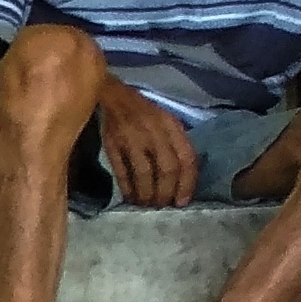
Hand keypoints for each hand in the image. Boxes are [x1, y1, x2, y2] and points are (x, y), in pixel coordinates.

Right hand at [96, 81, 197, 207]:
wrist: (113, 96)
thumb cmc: (144, 112)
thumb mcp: (166, 122)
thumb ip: (175, 143)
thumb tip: (182, 175)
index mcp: (171, 126)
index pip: (186, 158)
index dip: (187, 183)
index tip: (182, 201)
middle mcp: (155, 133)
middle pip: (167, 169)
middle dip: (166, 192)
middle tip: (162, 205)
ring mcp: (133, 140)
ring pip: (145, 173)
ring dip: (147, 194)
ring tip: (146, 204)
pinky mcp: (113, 146)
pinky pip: (123, 172)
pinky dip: (128, 188)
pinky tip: (130, 197)